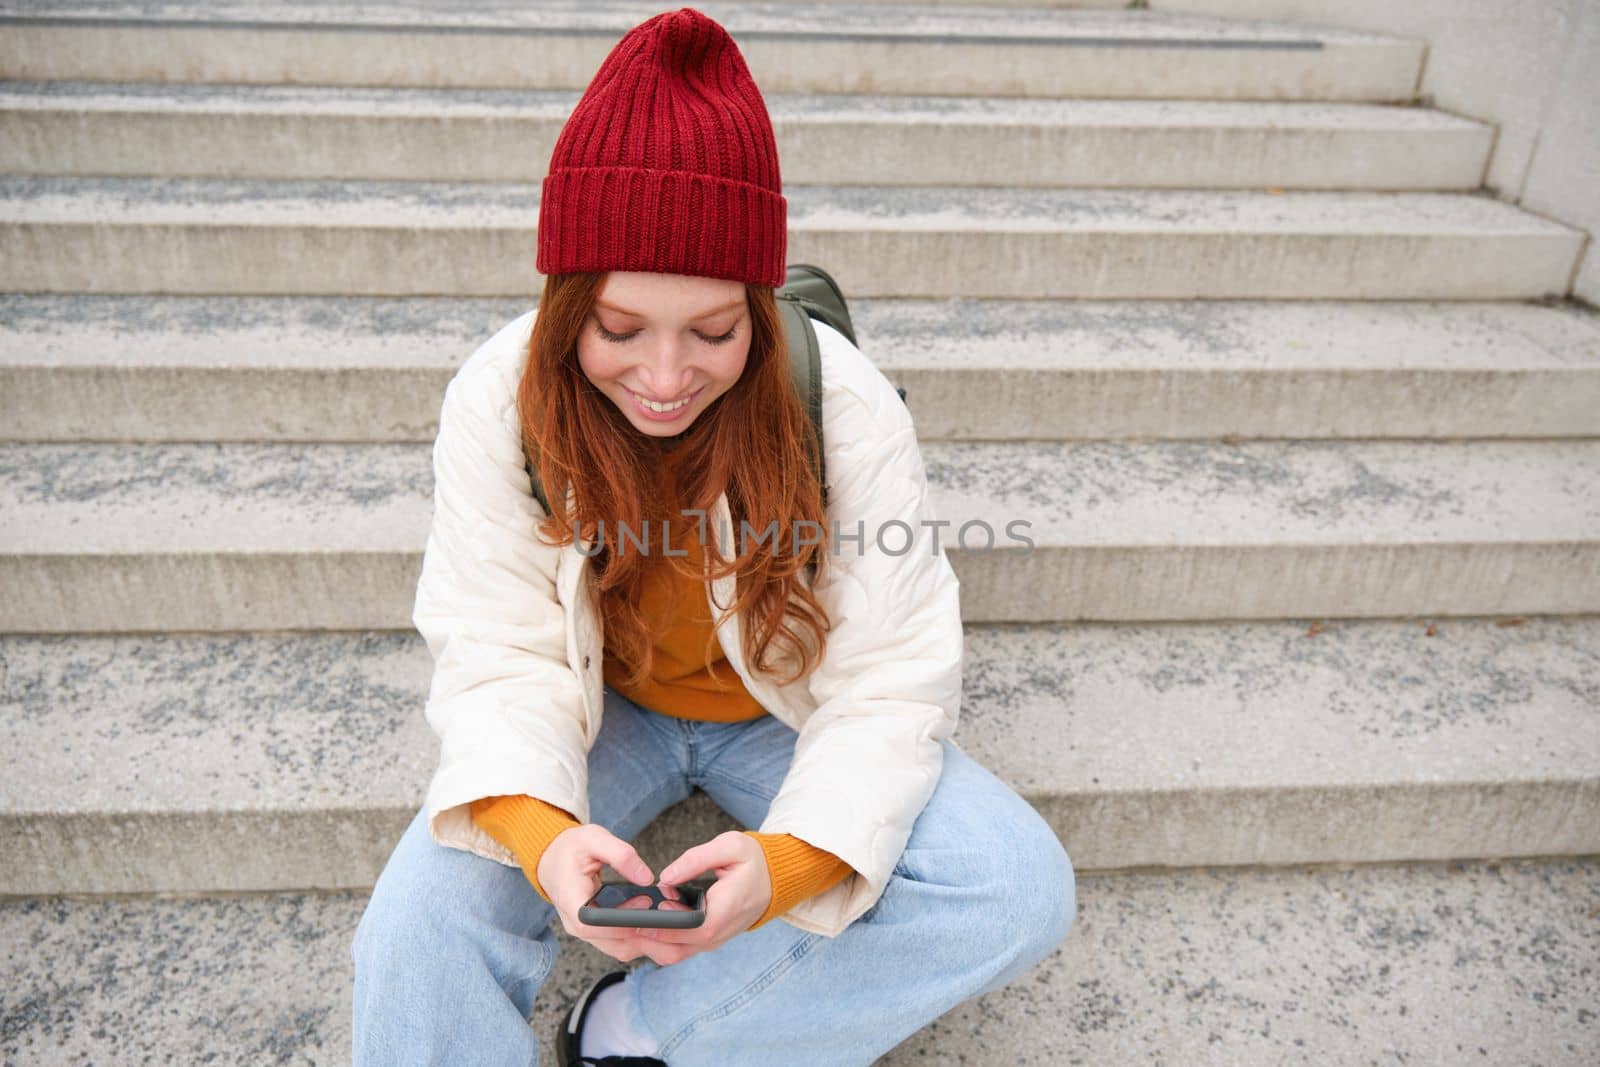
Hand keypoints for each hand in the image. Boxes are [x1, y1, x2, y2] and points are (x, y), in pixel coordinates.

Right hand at [537, 823, 682, 966]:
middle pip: (615, 945)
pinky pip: (623, 943)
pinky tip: (666, 927)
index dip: (622, 925)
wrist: (552, 859)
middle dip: (649, 940)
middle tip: (679, 927)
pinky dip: (644, 939)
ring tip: (679, 928)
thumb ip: (621, 855)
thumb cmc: (571, 848)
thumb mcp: (593, 838)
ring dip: (650, 943)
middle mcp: (577, 925)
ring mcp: (588, 932)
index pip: (595, 926)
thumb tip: (647, 878)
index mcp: (571, 902)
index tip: (648, 913)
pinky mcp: (599, 933)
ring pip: (622, 949)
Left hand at [631, 831, 773, 965]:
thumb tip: (665, 877)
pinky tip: (640, 927)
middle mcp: (718, 932)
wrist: (775, 879)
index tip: (639, 914)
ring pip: (675, 954)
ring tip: (623, 926)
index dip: (663, 926)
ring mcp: (713, 939)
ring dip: (649, 944)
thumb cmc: (754, 861)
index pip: (689, 929)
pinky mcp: (707, 939)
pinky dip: (658, 942)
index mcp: (725, 910)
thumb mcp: (730, 847)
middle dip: (645, 939)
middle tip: (619, 923)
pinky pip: (679, 949)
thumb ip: (696, 860)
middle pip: (676, 948)